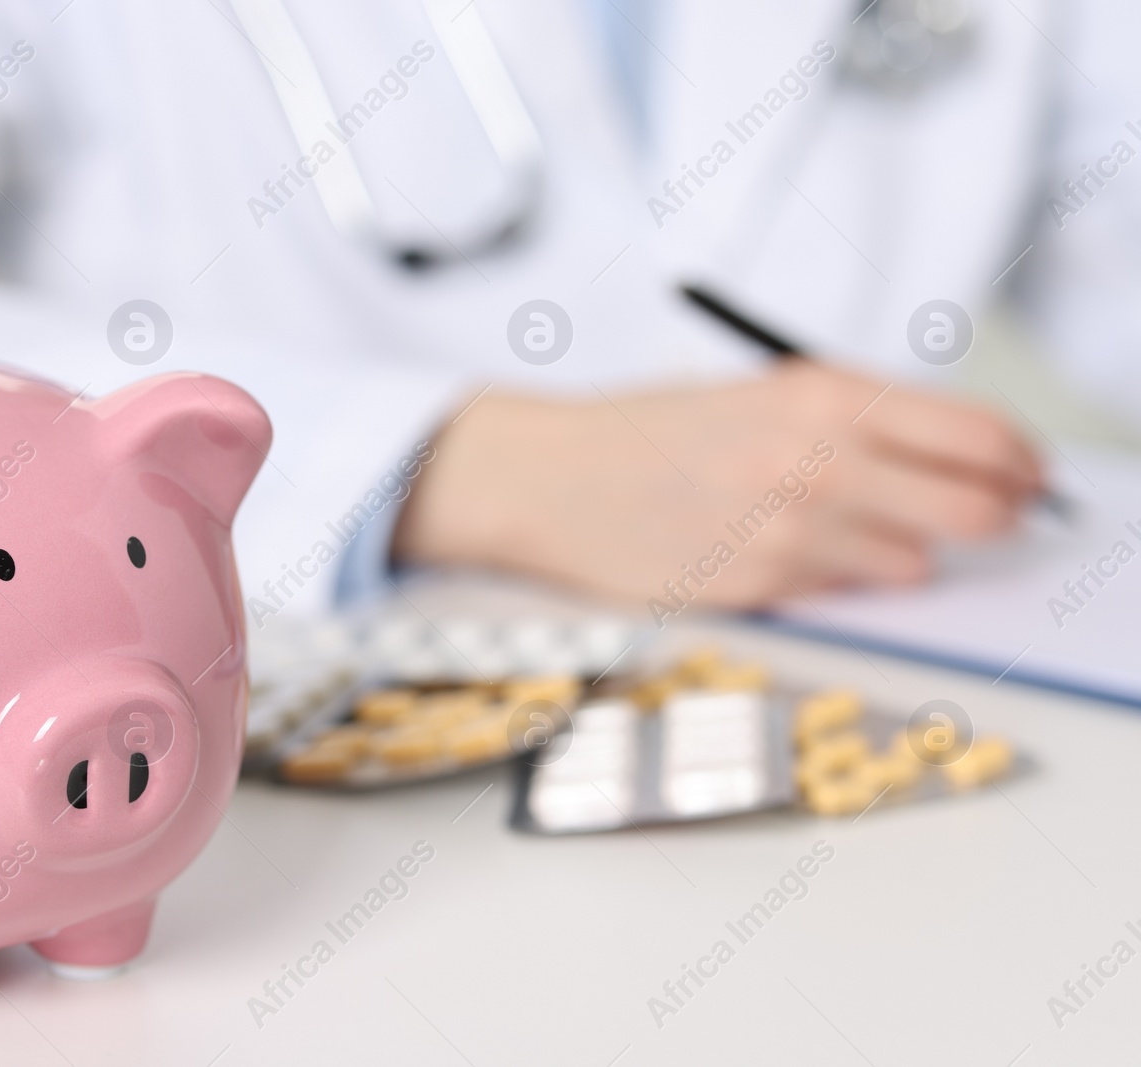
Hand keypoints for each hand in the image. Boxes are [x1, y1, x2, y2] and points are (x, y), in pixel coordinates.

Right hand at [392, 363, 1043, 611]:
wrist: (551, 480)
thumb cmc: (650, 433)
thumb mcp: (763, 394)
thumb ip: (858, 420)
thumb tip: (957, 458)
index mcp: (825, 396)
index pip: (980, 435)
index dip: (1022, 462)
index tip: (1028, 475)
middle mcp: (819, 462)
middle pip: (976, 510)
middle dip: (997, 517)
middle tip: (994, 517)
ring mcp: (792, 533)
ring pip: (915, 564)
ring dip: (904, 552)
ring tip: (851, 530)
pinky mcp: (762, 589)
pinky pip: (844, 593)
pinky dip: (839, 577)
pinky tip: (791, 551)